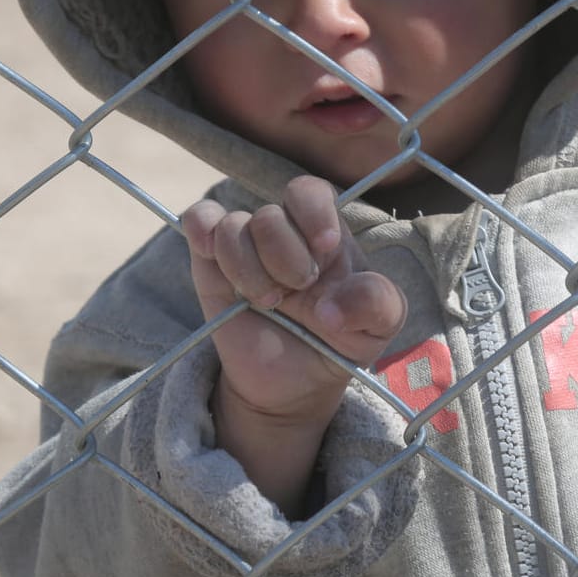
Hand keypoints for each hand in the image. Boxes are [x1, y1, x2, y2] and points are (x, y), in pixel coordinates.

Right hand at [182, 176, 407, 427]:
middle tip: (296, 292)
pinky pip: (200, 220)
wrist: (293, 383)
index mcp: (326, 235)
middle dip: (284, 260)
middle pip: (271, 215)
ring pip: (233, 226)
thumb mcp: (378, 327)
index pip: (312, 193)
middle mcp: (285, 232)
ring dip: (248, 271)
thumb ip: (376, 304)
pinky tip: (213, 257)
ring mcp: (246, 245)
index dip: (314, 214)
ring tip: (267, 302)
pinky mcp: (210, 262)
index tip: (324, 246)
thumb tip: (331, 307)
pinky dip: (202, 229)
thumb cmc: (339, 341)